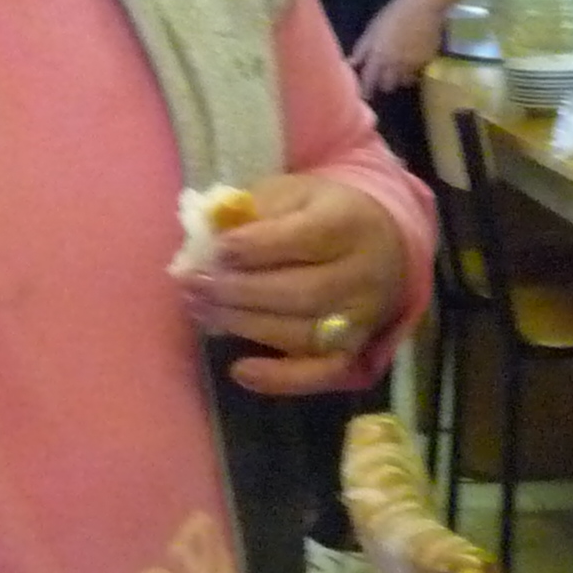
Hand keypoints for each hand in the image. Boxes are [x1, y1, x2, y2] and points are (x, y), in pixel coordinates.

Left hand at [176, 172, 410, 395]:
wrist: (379, 245)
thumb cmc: (321, 214)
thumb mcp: (290, 194)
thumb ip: (251, 211)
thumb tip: (205, 237)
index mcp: (347, 223)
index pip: (303, 238)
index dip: (255, 246)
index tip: (216, 250)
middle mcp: (361, 274)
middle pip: (299, 292)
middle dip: (238, 291)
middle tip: (193, 284)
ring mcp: (359, 318)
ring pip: (300, 332)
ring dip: (243, 325)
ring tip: (200, 310)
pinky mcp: (352, 350)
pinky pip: (319, 373)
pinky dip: (280, 378)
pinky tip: (239, 370)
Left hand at [347, 0, 447, 96]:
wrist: (423, 7)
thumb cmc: (393, 14)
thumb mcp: (372, 29)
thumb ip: (362, 49)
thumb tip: (350, 63)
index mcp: (378, 56)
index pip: (369, 81)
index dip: (365, 90)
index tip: (364, 95)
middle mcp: (394, 65)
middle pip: (387, 86)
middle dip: (383, 84)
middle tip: (383, 78)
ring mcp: (412, 65)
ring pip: (403, 82)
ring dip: (399, 79)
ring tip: (398, 70)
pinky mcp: (426, 62)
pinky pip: (417, 74)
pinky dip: (413, 72)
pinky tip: (411, 63)